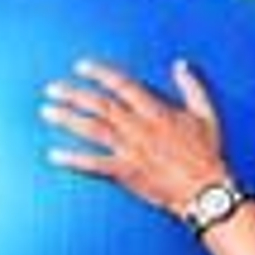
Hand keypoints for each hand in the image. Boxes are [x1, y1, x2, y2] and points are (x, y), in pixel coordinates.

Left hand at [41, 58, 229, 214]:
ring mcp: (130, 150)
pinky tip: (54, 155)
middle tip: (52, 89)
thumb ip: (192, 87)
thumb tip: (181, 64)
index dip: (100, 73)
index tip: (81, 67)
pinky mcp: (126, 173)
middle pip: (100, 105)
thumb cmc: (208, 154)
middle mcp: (139, 127)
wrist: (206, 190)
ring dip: (68, 119)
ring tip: (47, 111)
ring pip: (93, 130)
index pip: (122, 84)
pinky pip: (95, 165)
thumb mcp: (206, 114)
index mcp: (156, 111)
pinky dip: (73, 160)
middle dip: (73, 94)